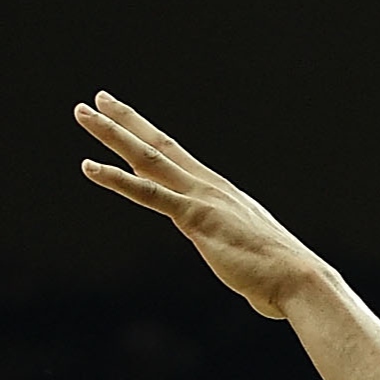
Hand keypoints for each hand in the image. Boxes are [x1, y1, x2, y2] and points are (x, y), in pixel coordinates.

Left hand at [76, 93, 323, 318]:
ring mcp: (200, 198)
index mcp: (219, 194)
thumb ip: (239, 258)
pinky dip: (116, 179)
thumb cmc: (279, 278)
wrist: (298, 279)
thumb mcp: (250, 260)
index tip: (126, 119)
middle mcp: (208, 186)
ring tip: (82, 114)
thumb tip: (248, 278)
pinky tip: (89, 167)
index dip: (147, 136)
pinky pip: (148, 193)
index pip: (175, 158)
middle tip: (95, 100)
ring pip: (146, 157)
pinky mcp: (194, 218)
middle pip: (157, 145)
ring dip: (111, 134)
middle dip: (124, 121)